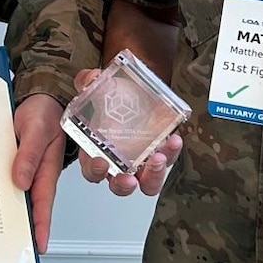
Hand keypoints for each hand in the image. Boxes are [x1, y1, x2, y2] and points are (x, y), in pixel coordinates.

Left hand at [10, 93, 67, 251]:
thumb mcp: (37, 130)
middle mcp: (33, 174)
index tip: (37, 246)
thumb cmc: (44, 112)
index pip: (43, 204)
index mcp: (46, 171)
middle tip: (6, 250)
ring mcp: (20, 170)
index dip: (41, 226)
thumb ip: (29, 154)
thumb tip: (20, 181)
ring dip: (1, 211)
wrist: (36, 98)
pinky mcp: (8, 163)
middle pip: (26, 207)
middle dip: (18, 229)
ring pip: (11, 195)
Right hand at [69, 69, 178, 196]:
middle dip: (124, 184)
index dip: (95, 171)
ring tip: (159, 157)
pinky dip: (172, 153)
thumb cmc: (114, 94)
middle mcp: (119, 161)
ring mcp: (142, 159)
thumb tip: (91, 78)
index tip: (101, 163)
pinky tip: (174, 140)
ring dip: (153, 176)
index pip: (93, 171)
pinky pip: (168, 159)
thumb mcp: (96, 85)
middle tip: (130, 177)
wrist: (135, 87)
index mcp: (97, 150)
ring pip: (147, 182)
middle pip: (120, 185)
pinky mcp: (162, 151)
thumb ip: (89, 82)